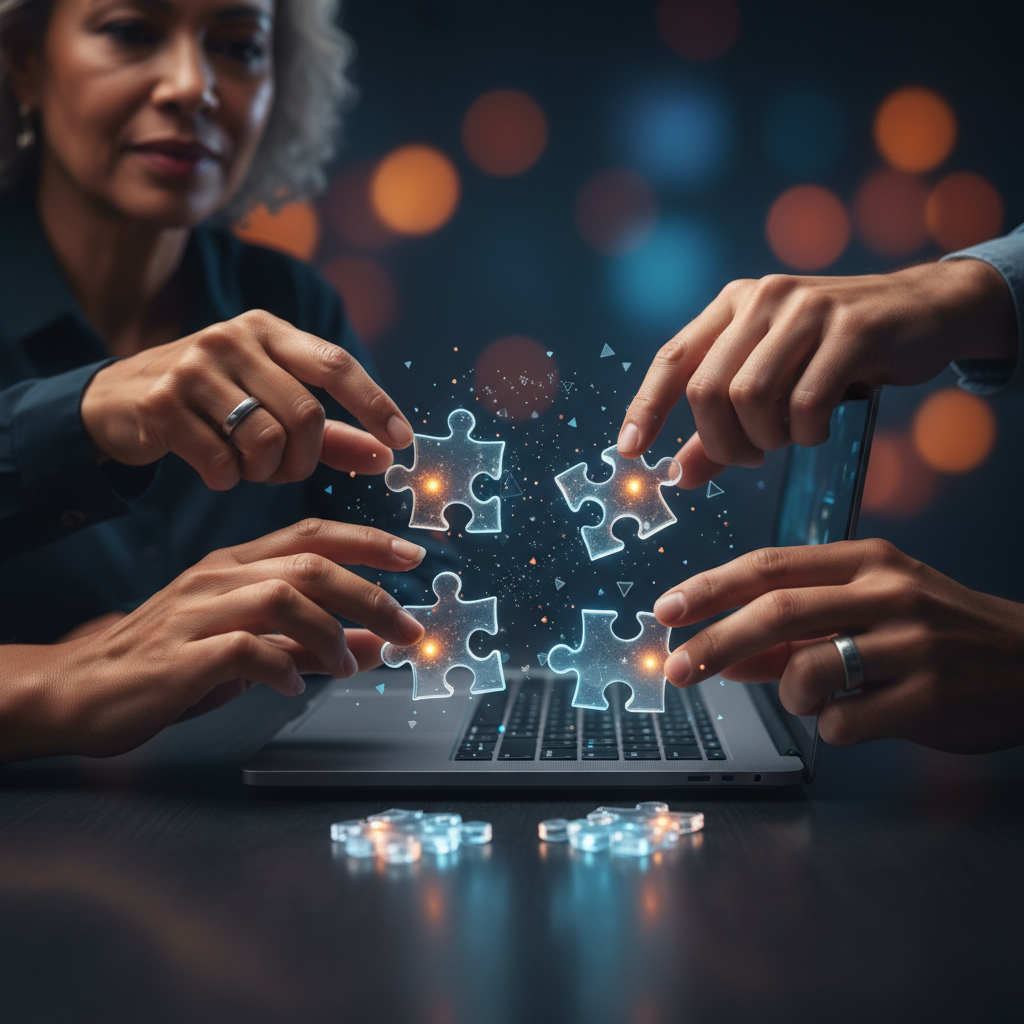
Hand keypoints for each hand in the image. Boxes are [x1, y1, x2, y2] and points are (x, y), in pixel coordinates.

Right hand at [0, 519, 426, 761]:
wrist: (80, 690)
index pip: (312, 534)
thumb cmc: (169, 663)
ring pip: (284, 597)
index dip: (367, 541)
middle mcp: (219, 577)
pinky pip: (245, 649)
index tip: (412, 554)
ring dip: (331, 633)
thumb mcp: (249, 647)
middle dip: (370, 595)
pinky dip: (282, 666)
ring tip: (348, 665)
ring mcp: (197, 612)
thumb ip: (309, 642)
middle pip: (310, 565)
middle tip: (407, 628)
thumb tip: (373, 642)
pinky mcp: (181, 654)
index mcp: (235, 565)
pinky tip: (293, 685)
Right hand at [81, 310, 413, 488]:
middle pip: (305, 414)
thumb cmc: (211, 401)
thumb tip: (388, 456)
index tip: (402, 441)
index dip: (374, 404)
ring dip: (267, 472)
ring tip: (251, 470)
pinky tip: (216, 471)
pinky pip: (220, 461)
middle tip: (288, 472)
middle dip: (306, 459)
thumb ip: (331, 431)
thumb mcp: (271, 403)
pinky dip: (228, 479)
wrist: (115, 399)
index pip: (335, 363)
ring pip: (265, 440)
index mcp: (267, 330)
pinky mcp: (161, 404)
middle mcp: (232, 338)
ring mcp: (193, 368)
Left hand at [618, 259, 1014, 487]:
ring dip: (763, 439)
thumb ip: (722, 429)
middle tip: (746, 459)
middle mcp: (763, 298)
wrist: (924, 310)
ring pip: (751, 397)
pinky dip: (804, 434)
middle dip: (720, 442)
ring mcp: (807, 308)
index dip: (646, 406)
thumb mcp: (773, 384)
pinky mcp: (852, 329)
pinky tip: (815, 431)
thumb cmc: (836, 354)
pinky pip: (806, 403)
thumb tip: (677, 476)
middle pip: (708, 389)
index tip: (630, 449)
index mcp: (732, 304)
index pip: (672, 358)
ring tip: (783, 441)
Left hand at [652, 539, 1023, 752]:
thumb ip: (792, 632)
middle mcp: (887, 592)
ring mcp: (912, 643)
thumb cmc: (934, 630)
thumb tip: (722, 655)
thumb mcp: (865, 611)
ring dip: (788, 693)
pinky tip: (854, 717)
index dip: (710, 588)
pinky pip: (845, 721)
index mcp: (866, 561)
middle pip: (777, 611)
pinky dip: (831, 726)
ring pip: (809, 670)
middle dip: (714, 642)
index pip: (769, 566)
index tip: (666, 610)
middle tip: (677, 669)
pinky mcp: (930, 697)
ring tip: (809, 696)